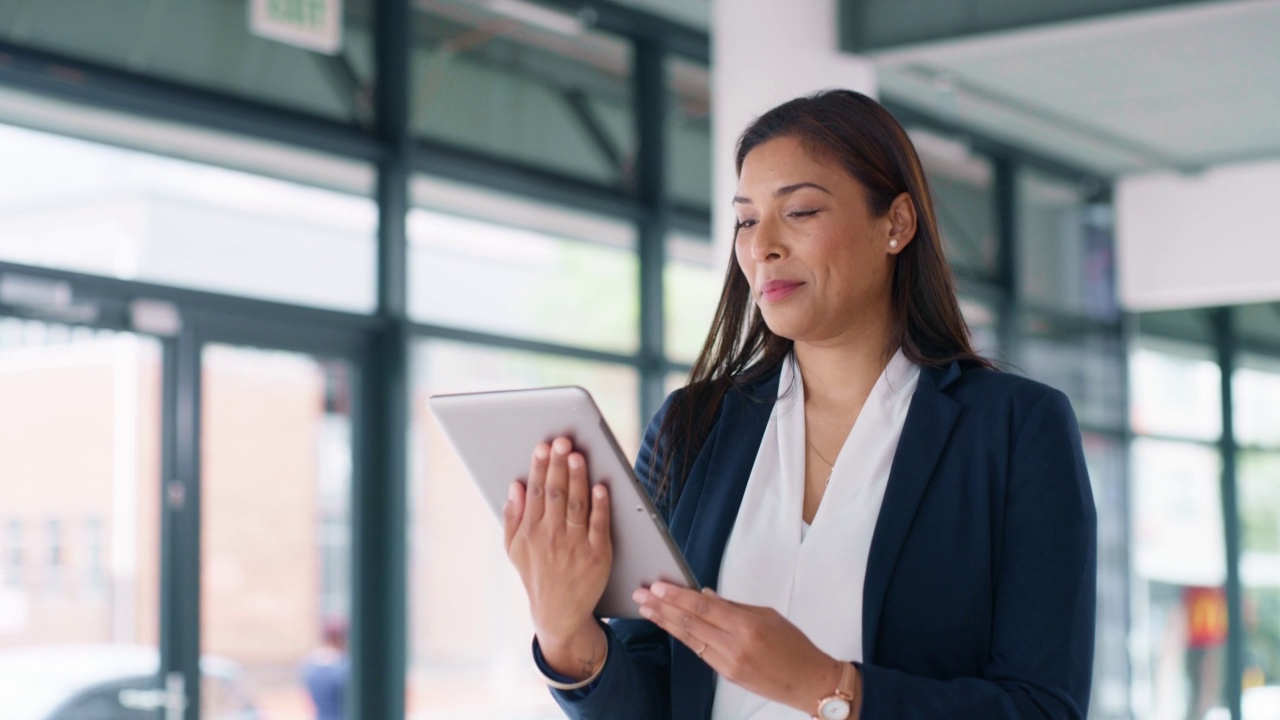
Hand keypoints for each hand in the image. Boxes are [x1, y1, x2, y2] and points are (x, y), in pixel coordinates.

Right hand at [504, 437, 611, 677]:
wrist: (559, 613)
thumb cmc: (537, 574)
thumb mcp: (514, 549)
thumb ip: (512, 517)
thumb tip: (514, 487)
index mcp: (531, 532)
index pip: (535, 492)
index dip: (539, 467)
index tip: (542, 446)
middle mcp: (552, 537)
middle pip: (556, 494)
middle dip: (558, 465)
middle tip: (562, 441)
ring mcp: (576, 546)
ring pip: (577, 505)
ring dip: (578, 479)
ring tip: (578, 456)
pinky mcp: (598, 556)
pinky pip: (599, 526)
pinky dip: (600, 506)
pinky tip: (601, 487)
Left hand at [633, 582, 850, 713]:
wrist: (809, 682)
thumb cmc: (795, 645)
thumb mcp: (768, 616)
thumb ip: (734, 606)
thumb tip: (704, 597)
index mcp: (747, 626)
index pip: (703, 608)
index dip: (677, 596)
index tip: (657, 586)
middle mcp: (734, 646)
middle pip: (690, 623)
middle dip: (662, 608)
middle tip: (640, 595)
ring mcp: (728, 663)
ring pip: (690, 639)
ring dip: (665, 623)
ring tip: (646, 610)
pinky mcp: (727, 675)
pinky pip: (700, 652)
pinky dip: (684, 637)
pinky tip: (670, 626)